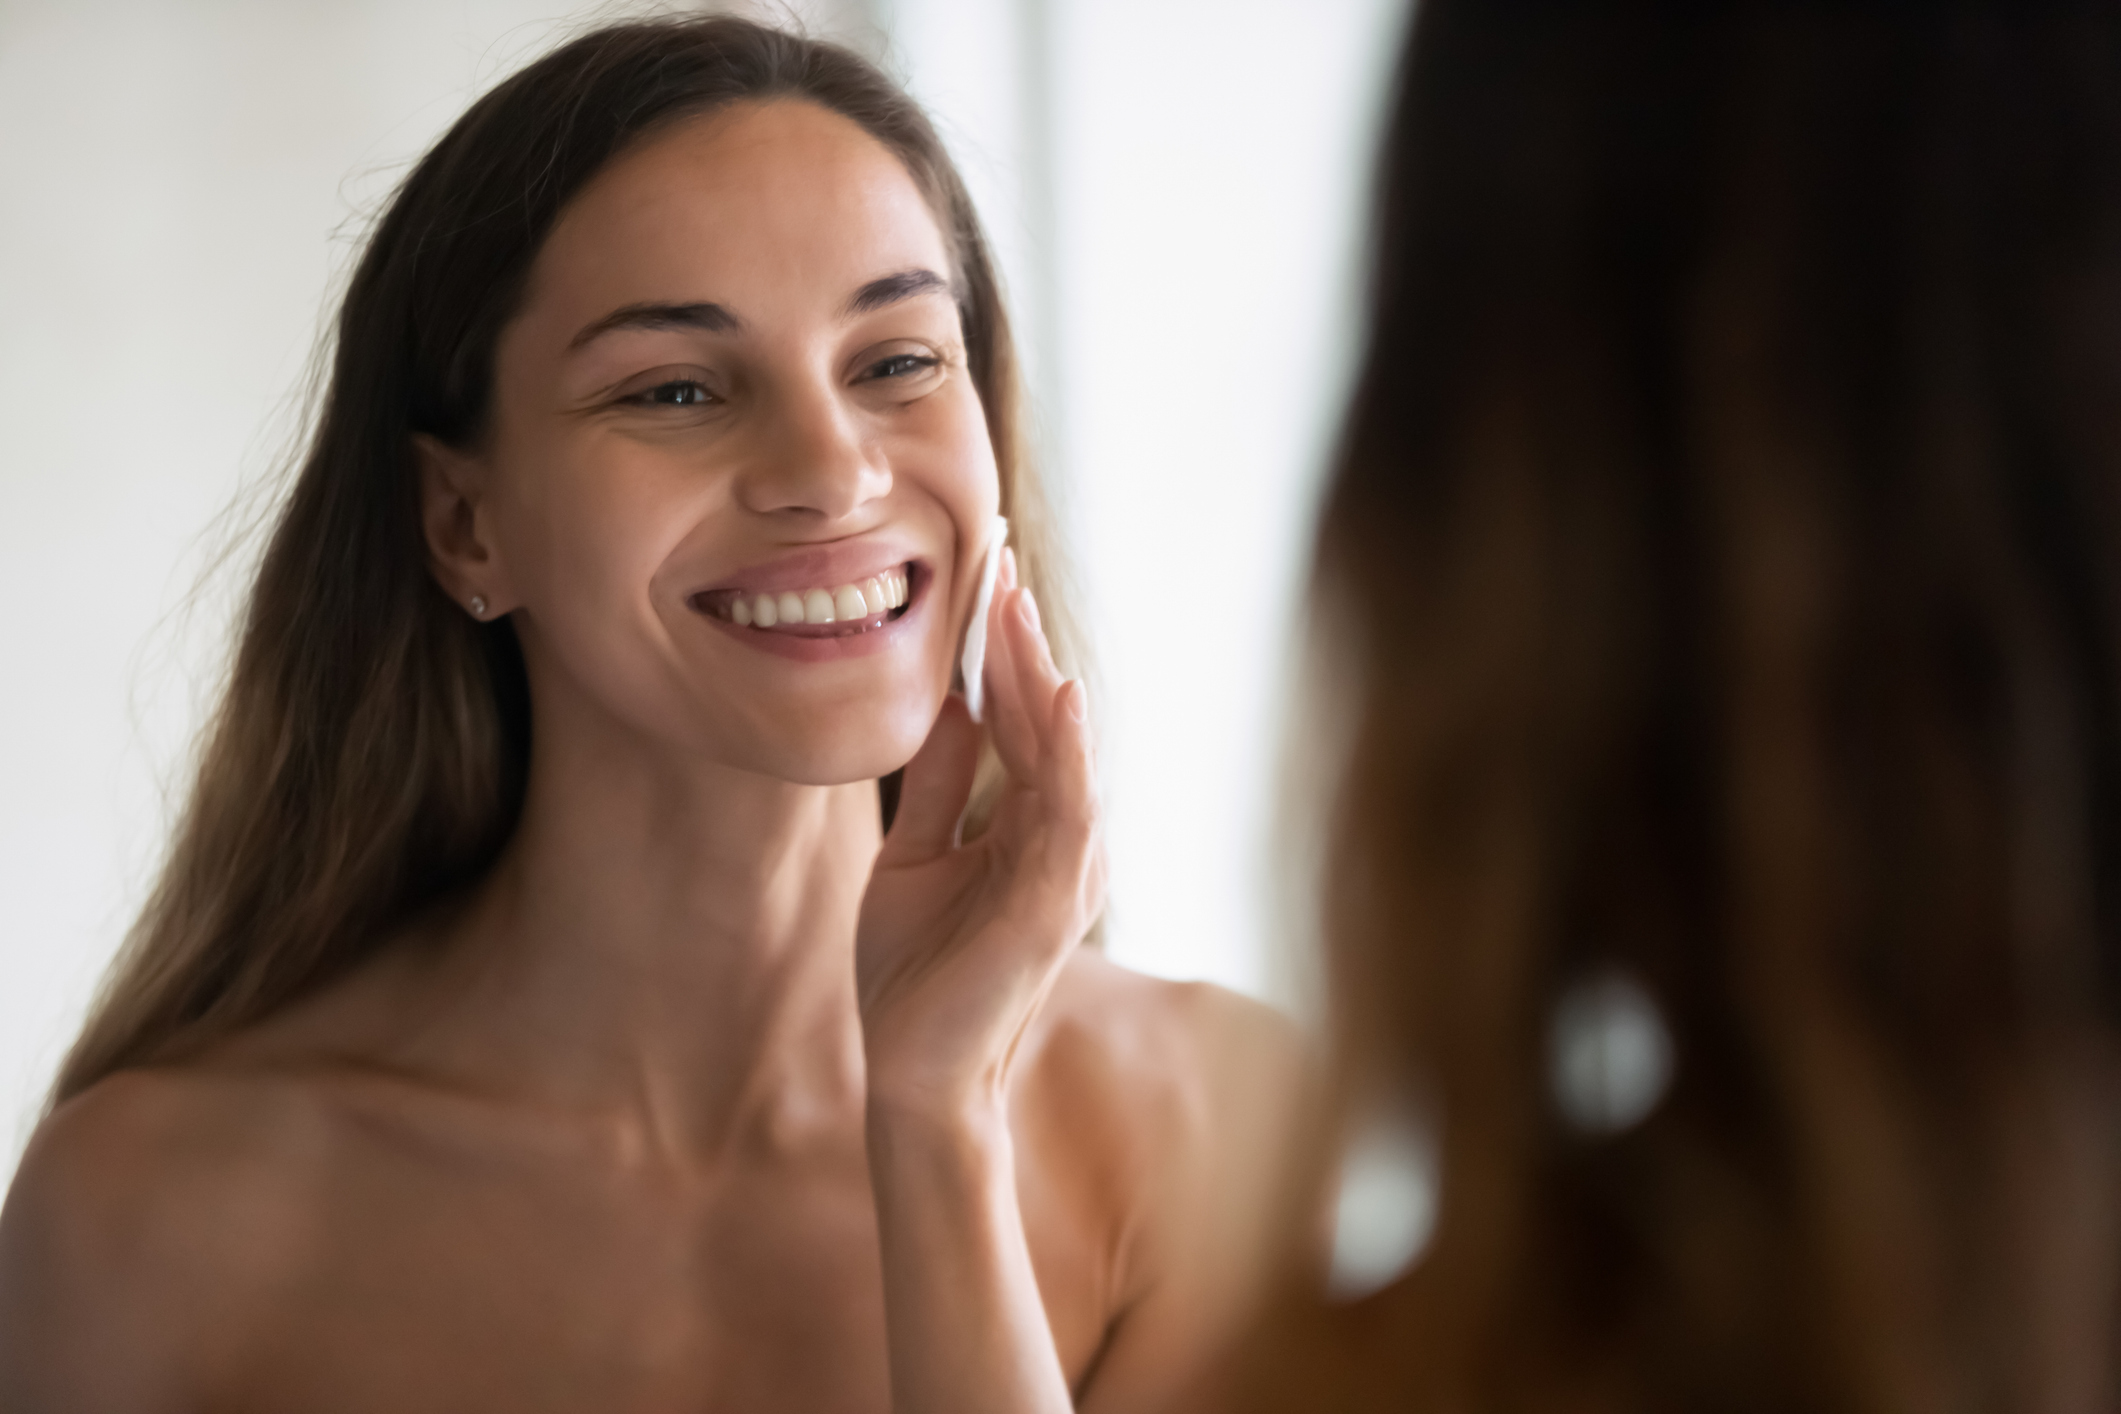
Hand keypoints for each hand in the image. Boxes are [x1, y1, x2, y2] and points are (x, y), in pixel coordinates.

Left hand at [856, 550, 1104, 1118]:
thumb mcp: (915, 857)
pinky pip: (1066, 809)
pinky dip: (1066, 750)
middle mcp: (1059, 837)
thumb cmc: (915, 976)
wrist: (915, 1074)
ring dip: (1039, 674)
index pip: (1018, 719)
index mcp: (1026, 826)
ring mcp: (1066, 867)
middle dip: (1018, 640)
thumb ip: (941, 789)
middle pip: (1041, 720)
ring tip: (1017, 604)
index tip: (984, 577)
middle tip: (996, 557)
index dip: (1001, 650)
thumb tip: (949, 708)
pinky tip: (1057, 694)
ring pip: (1059, 750)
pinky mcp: (1055, 899)